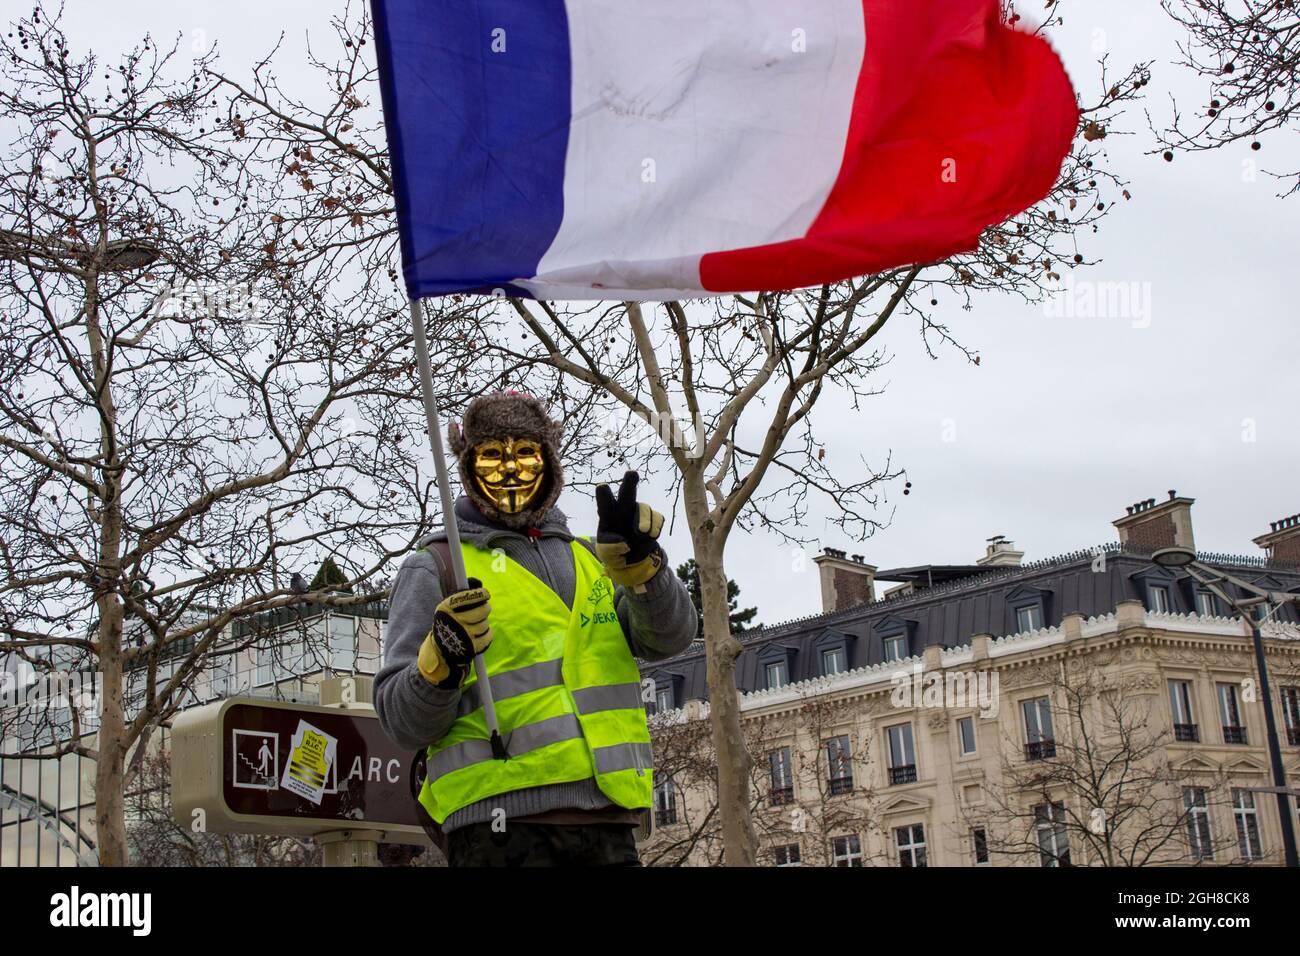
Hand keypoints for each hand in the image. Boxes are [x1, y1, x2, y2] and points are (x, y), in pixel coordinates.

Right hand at [417, 578, 491, 685]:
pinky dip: (488, 633)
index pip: (468, 597)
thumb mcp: (449, 607)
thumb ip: (462, 595)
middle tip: (484, 609)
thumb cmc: (448, 623)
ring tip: (478, 623)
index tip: (485, 593)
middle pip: (482, 610)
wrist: (440, 649)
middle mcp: (454, 621)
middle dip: (485, 608)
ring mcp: (463, 635)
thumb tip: (478, 583)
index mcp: (446, 608)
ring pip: (485, 624)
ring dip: (485, 622)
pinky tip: (483, 632)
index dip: (480, 594)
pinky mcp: (470, 647)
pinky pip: (488, 636)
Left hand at [595, 471, 664, 589]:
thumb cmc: (613, 552)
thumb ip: (610, 548)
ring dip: (644, 522)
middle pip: (627, 492)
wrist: (632, 559)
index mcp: (608, 515)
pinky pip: (658, 518)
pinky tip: (650, 537)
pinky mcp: (653, 518)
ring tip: (642, 534)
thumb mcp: (606, 554)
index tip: (602, 486)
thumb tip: (624, 542)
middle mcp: (623, 509)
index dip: (604, 494)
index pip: (604, 503)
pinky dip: (655, 529)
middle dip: (629, 482)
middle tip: (632, 473)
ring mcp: (639, 512)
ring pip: (644, 508)